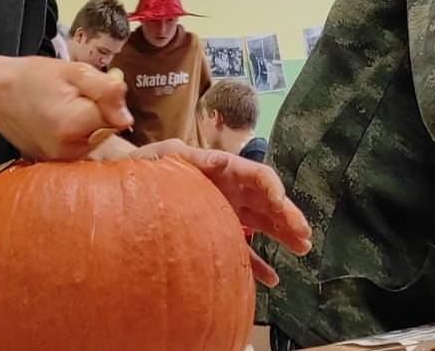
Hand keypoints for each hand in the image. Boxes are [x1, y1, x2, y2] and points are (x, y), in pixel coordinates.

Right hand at [0, 56, 132, 160]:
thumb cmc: (33, 78)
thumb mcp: (74, 71)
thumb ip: (106, 91)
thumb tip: (127, 117)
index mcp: (74, 126)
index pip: (117, 118)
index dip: (108, 100)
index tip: (90, 90)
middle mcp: (68, 150)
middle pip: (107, 133)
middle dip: (99, 114)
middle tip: (73, 97)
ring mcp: (60, 161)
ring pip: (95, 142)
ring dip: (89, 125)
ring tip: (64, 109)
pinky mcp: (55, 163)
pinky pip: (81, 149)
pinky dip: (78, 136)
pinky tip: (59, 122)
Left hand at [126, 140, 311, 285]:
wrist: (129, 185)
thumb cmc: (148, 163)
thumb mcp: (167, 154)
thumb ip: (192, 157)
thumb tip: (220, 159)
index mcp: (224, 170)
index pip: (257, 175)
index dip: (274, 187)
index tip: (282, 203)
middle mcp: (231, 191)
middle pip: (268, 202)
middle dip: (288, 216)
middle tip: (305, 235)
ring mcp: (226, 213)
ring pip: (263, 225)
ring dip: (284, 235)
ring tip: (303, 249)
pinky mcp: (217, 235)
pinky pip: (243, 251)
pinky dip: (258, 265)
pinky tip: (273, 280)